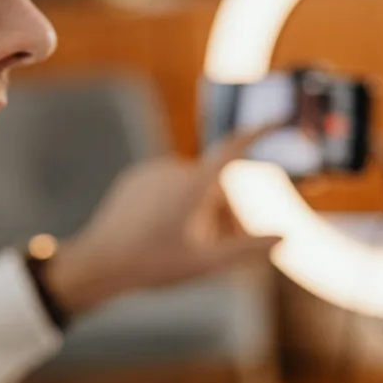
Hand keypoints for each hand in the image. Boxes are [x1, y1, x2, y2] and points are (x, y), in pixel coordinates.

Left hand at [44, 128, 283, 317]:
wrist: (99, 263)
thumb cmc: (153, 265)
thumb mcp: (205, 262)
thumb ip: (247, 248)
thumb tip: (284, 237)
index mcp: (192, 184)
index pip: (233, 148)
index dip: (258, 132)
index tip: (277, 118)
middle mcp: (172, 169)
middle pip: (214, 184)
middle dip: (226, 210)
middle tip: (228, 245)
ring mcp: (150, 172)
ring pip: (191, 185)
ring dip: (202, 209)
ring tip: (195, 245)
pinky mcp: (135, 179)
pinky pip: (167, 185)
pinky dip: (178, 202)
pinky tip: (169, 233)